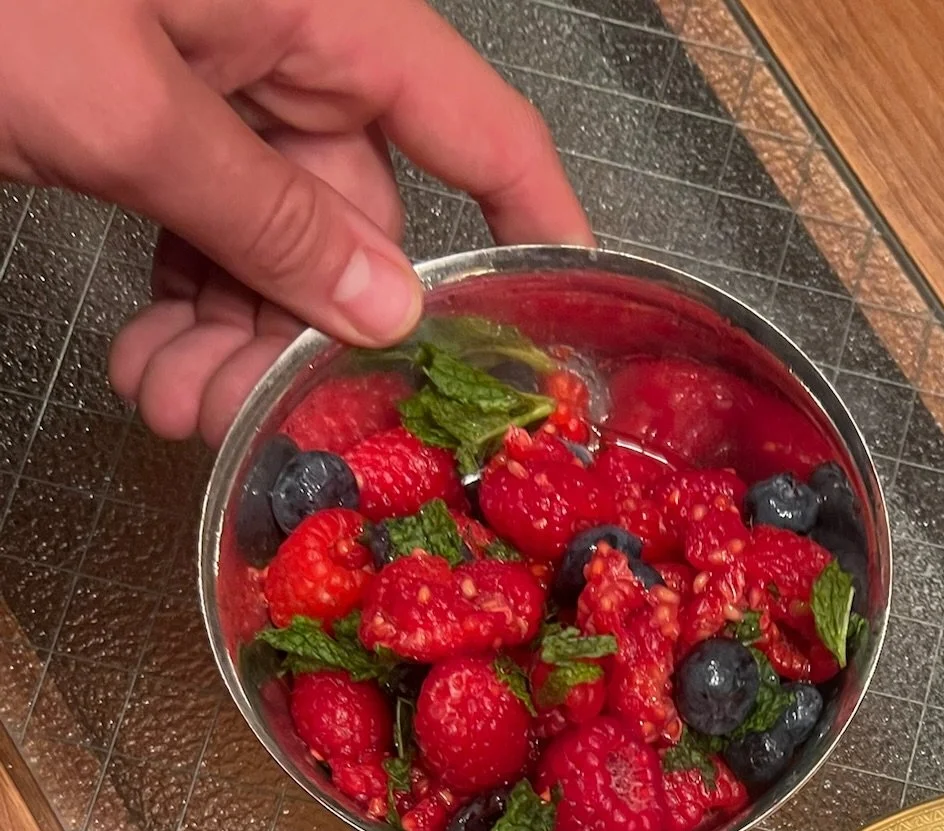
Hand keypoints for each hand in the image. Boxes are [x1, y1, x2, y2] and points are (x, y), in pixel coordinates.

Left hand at [0, 0, 591, 443]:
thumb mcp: (126, 112)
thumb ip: (268, 217)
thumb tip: (384, 311)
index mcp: (312, 5)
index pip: (477, 124)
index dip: (536, 226)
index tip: (560, 330)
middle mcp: (274, 41)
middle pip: (356, 216)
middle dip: (305, 331)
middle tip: (254, 419)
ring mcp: (203, 76)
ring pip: (271, 240)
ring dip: (229, 337)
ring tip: (169, 399)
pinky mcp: (135, 110)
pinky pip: (198, 224)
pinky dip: (179, 300)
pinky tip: (146, 357)